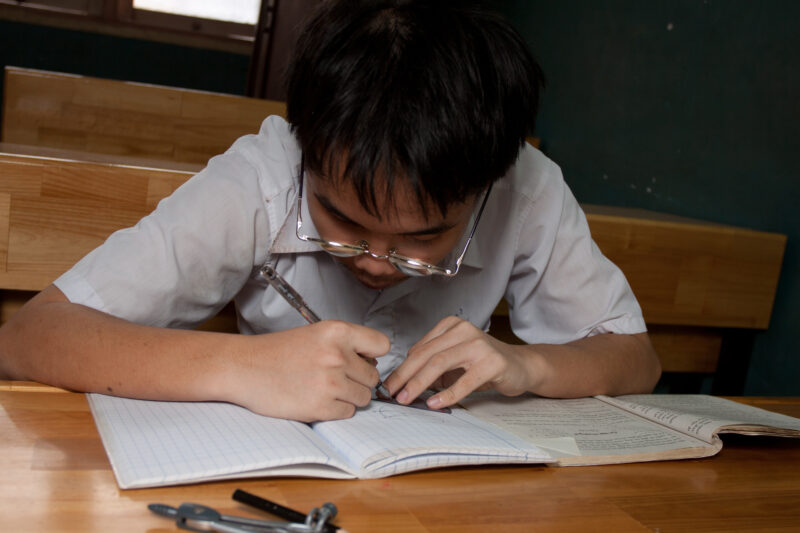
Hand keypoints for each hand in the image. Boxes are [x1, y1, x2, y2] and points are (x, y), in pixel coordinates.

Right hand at [226, 321, 389, 421]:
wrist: (244, 367)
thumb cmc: (277, 351)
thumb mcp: (315, 334)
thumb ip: (346, 345)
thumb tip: (372, 362)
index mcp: (337, 332)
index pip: (382, 345)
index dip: (372, 355)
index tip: (363, 360)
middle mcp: (337, 355)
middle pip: (373, 376)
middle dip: (358, 380)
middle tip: (335, 378)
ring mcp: (330, 382)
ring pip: (363, 397)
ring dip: (348, 397)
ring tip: (324, 388)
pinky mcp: (321, 406)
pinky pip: (347, 413)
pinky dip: (335, 410)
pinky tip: (316, 399)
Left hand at [383, 316, 537, 409]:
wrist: (521, 366)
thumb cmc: (483, 365)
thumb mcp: (454, 362)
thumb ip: (432, 367)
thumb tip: (402, 383)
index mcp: (451, 326)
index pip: (419, 348)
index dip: (402, 368)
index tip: (389, 385)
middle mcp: (463, 330)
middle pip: (426, 354)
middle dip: (405, 376)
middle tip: (392, 394)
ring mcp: (479, 344)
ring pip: (440, 363)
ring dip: (419, 383)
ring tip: (407, 399)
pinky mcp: (492, 362)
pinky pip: (464, 381)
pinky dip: (447, 394)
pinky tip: (434, 404)